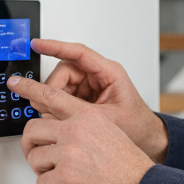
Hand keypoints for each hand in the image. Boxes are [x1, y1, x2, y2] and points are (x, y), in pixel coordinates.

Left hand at [8, 74, 153, 183]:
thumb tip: (58, 131)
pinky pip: (41, 183)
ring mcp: (68, 154)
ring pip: (34, 158)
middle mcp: (75, 131)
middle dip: (32, 146)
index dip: (29, 89)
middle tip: (40, 156)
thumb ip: (82, 126)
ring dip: (45, 172)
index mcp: (87, 116)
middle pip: (32, 130)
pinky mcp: (63, 177)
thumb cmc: (127, 167)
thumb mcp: (108, 132)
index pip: (52, 96)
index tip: (16, 84)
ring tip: (63, 176)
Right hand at [31, 38, 168, 162]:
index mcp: (109, 73)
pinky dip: (57, 108)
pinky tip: (60, 119)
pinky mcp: (85, 98)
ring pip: (60, 85)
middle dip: (52, 89)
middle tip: (46, 107)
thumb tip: (47, 103)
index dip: (55, 47)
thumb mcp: (104, 118)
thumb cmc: (136, 126)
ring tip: (57, 117)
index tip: (37, 44)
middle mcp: (99, 76)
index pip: (79, 53)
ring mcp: (91, 86)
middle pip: (64, 71)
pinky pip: (63, 97)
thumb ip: (75, 110)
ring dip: (54, 101)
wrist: (146, 139)